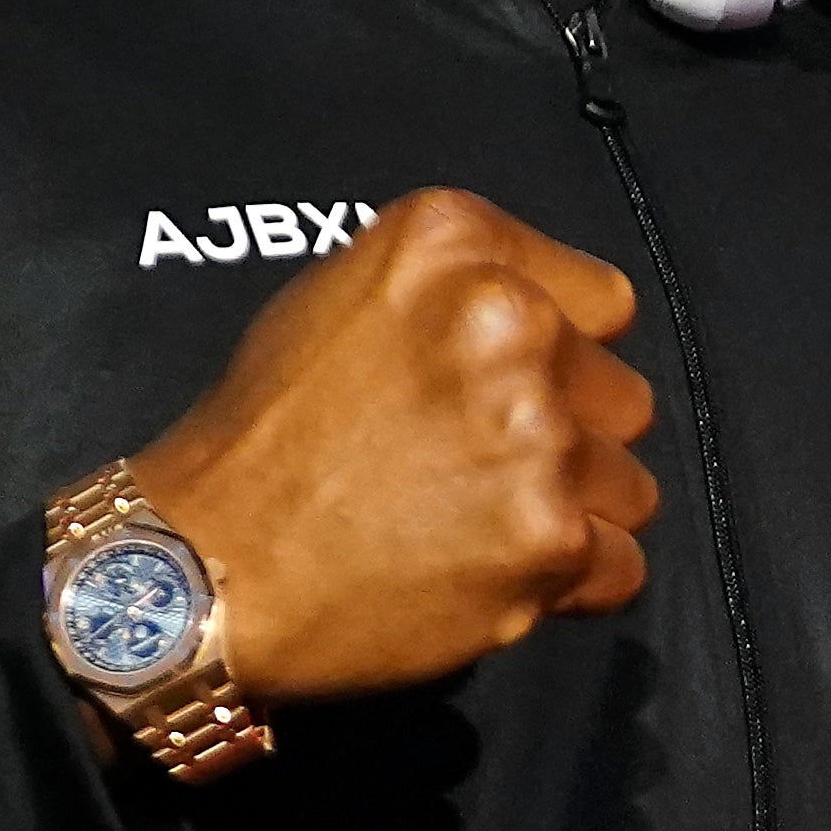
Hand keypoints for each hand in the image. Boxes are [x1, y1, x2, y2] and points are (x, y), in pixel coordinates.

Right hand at [128, 190, 658, 700]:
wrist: (199, 570)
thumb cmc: (259, 441)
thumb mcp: (335, 298)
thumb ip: (453, 292)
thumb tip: (550, 321)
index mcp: (457, 243)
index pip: (604, 302)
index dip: (563, 355)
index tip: (510, 391)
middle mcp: (511, 323)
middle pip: (622, 397)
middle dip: (569, 439)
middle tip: (474, 472)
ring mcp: (538, 434)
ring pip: (630, 486)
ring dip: (572, 515)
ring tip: (474, 527)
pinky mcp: (550, 538)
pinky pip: (621, 567)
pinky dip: (569, 587)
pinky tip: (487, 578)